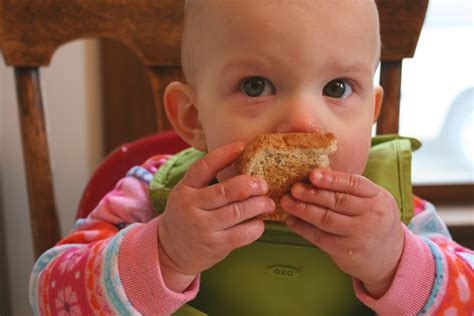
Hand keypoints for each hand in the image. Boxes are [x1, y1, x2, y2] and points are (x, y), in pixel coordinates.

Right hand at [158, 142, 274, 291]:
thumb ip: (206, 181)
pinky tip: (259, 222)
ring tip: (268, 203)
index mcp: (184, 189)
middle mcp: (191, 207)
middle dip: (251, 185)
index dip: (223, 154)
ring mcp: (203, 228)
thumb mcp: (186, 194)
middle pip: (227, 190)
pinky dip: (256, 226)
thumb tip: (241, 160)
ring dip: (259, 205)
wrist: (171, 251)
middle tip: (263, 185)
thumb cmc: (186, 216)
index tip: (241, 146)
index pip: (204, 167)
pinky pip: (242, 234)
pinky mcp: (215, 246)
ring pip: (238, 211)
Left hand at [280, 169, 403, 297]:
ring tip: (287, 202)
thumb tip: (314, 176)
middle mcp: (370, 216)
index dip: (332, 179)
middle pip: (338, 202)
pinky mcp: (346, 252)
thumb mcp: (373, 200)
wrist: (391, 256)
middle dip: (312, 194)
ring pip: (326, 220)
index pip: (354, 184)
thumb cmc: (374, 219)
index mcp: (377, 197)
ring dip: (303, 210)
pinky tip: (291, 220)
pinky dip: (303, 228)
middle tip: (293, 188)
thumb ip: (351, 189)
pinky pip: (320, 238)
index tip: (313, 174)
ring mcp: (359, 235)